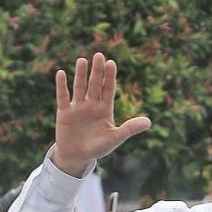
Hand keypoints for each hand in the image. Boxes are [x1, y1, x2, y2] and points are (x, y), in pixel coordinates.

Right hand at [52, 52, 150, 179]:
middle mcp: (91, 104)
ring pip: (80, 87)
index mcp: (105, 109)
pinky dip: (62, 86)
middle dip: (97, 71)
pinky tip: (61, 73)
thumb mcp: (115, 138)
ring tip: (82, 60)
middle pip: (94, 85)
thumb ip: (129, 128)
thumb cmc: (97, 147)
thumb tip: (149, 122)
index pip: (108, 89)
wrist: (77, 156)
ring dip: (80, 74)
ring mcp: (78, 107)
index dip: (109, 77)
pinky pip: (63, 97)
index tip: (111, 63)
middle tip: (99, 55)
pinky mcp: (64, 112)